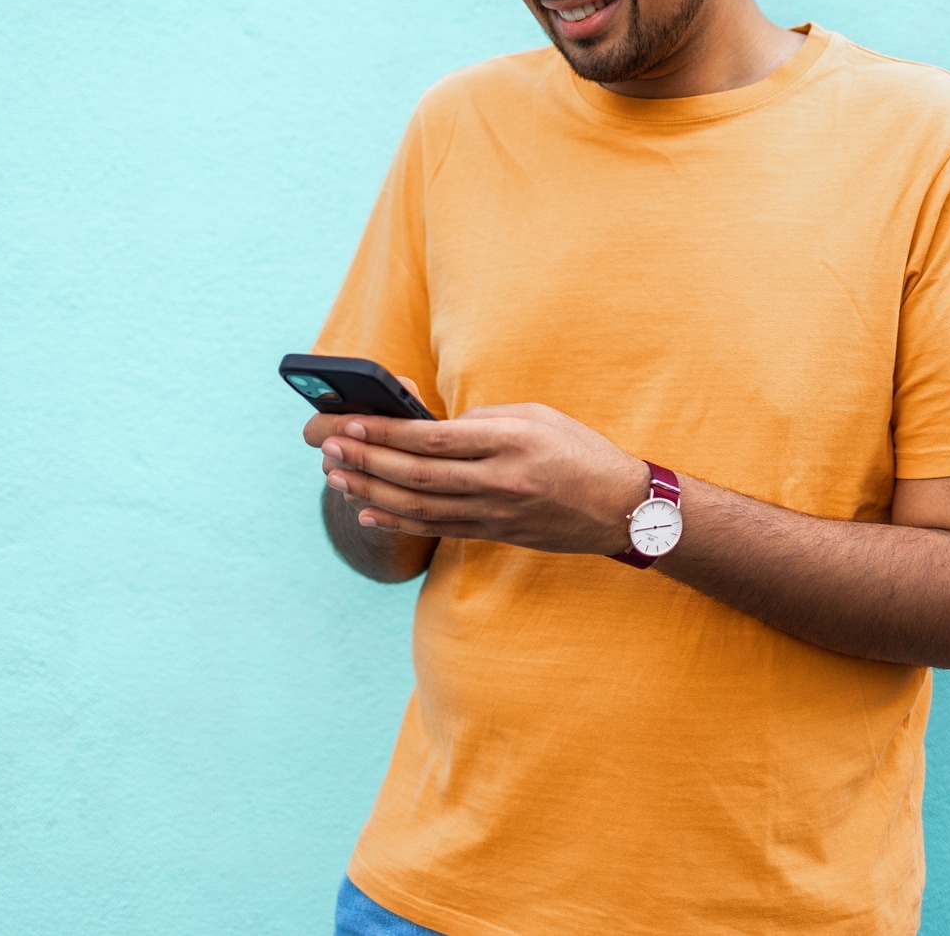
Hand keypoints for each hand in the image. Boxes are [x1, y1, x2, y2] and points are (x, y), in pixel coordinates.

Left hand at [317, 401, 650, 554]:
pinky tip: (367, 509)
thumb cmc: (579, 451)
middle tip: (327, 448)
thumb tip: (430, 422)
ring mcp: (495, 512)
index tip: (351, 421)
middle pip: (417, 473)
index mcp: (509, 440)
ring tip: (336, 476)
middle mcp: (499, 479)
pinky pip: (437, 528)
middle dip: (366, 459)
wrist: (621, 508)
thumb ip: (484, 418)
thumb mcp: (537, 416)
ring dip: (372, 490)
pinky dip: (398, 520)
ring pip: (420, 505)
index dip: (386, 431)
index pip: (433, 437)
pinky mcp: (495, 532)